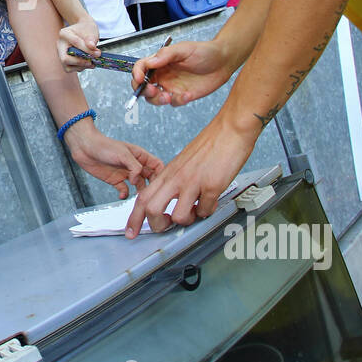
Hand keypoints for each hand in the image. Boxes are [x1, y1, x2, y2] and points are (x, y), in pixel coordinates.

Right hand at [59, 17, 100, 71]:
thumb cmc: (86, 29)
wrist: (83, 29)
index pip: (75, 43)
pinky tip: (88, 63)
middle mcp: (60, 45)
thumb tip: (92, 48)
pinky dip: (80, 67)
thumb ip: (91, 39)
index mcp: (64, 34)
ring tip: (91, 62)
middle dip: (80, 62)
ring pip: (67, 66)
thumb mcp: (91, 31)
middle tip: (91, 61)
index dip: (87, 50)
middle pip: (65, 59)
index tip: (97, 53)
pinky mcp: (65, 60)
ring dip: (81, 66)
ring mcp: (61, 54)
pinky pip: (70, 68)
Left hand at [63, 120, 161, 199]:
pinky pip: (124, 190)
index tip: (161, 184)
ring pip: (138, 185)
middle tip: (150, 195)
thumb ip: (135, 167)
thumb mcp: (123, 154)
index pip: (157, 165)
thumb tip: (137, 180)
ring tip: (138, 199)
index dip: (161, 174)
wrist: (84, 148)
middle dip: (151, 186)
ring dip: (139, 193)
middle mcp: (134, 165)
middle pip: (150, 177)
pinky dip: (124, 194)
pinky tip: (122, 195)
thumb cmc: (104, 146)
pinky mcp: (115, 180)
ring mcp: (125, 173)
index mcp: (140, 156)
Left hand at [125, 116, 256, 236]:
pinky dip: (208, 211)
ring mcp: (193, 182)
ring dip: (187, 221)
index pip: (142, 197)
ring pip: (179, 216)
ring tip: (195, 212)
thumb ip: (175, 180)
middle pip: (152, 209)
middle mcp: (176, 178)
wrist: (229, 129)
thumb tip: (174, 200)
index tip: (131, 231)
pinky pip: (206, 210)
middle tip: (167, 226)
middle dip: (157, 225)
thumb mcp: (183, 162)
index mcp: (167, 172)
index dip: (134, 218)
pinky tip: (210, 202)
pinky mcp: (212, 185)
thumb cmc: (210, 144)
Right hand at [130, 40, 233, 106]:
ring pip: (155, 98)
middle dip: (144, 91)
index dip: (136, 74)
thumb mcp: (184, 49)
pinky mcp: (182, 95)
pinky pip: (174, 102)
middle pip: (143, 86)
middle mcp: (163, 75)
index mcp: (160, 62)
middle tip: (153, 91)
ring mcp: (171, 86)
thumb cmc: (204, 51)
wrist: (223, 61)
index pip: (141, 68)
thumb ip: (166, 55)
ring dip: (158, 100)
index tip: (138, 79)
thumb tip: (150, 62)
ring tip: (168, 97)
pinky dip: (178, 101)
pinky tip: (188, 95)